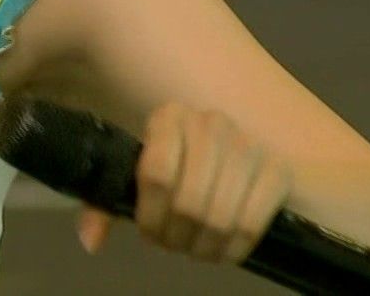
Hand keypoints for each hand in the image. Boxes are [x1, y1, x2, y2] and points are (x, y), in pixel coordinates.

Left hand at [77, 101, 293, 264]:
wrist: (239, 161)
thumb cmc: (178, 168)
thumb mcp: (137, 179)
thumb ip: (106, 205)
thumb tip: (90, 241)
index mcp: (169, 117)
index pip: (156, 175)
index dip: (151, 216)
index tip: (150, 235)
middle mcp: (210, 123)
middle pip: (188, 202)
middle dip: (177, 237)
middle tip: (174, 247)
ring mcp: (248, 145)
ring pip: (220, 217)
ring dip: (204, 247)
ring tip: (196, 252)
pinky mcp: (278, 170)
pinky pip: (253, 223)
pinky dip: (234, 248)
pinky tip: (224, 252)